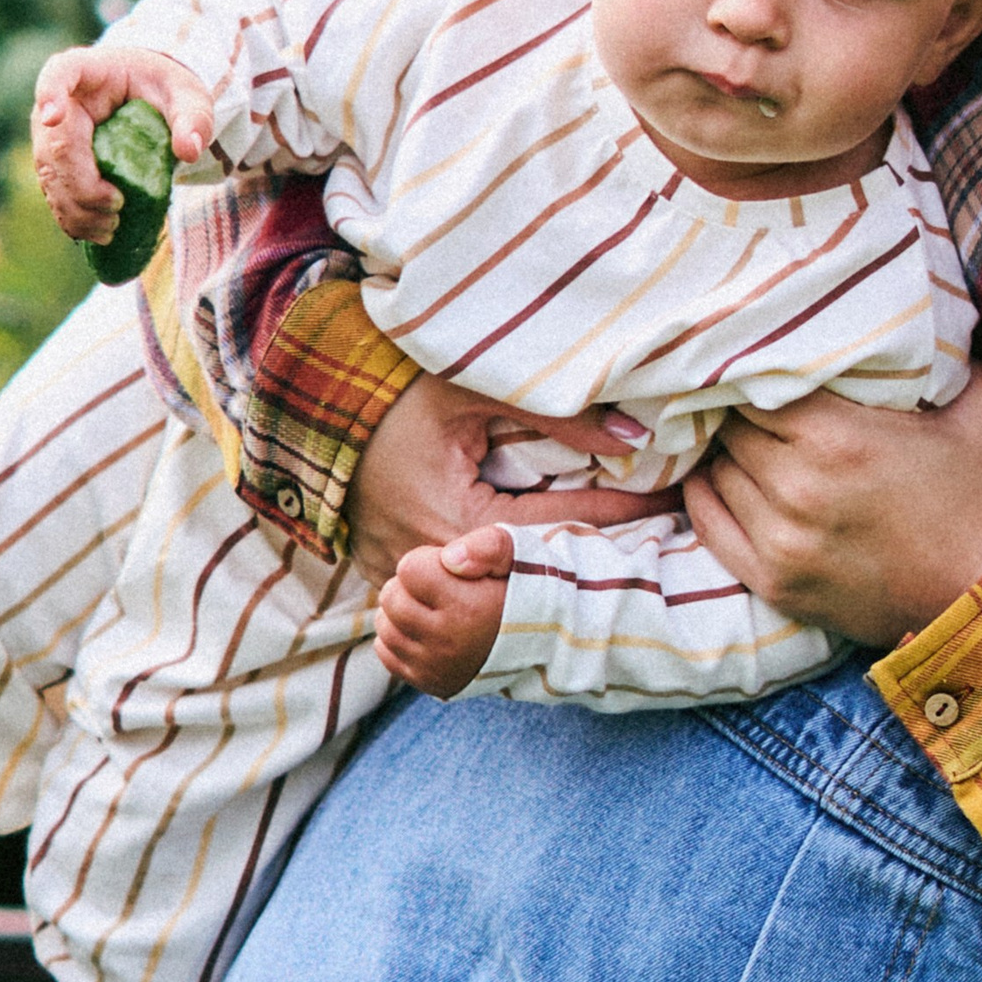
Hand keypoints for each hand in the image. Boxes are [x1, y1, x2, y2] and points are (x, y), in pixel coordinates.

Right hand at [32, 44, 217, 239]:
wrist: (149, 100)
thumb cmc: (164, 89)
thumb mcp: (187, 95)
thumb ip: (193, 117)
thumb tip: (189, 151)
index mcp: (88, 71)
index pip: (59, 72)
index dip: (50, 92)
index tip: (53, 117)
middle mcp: (61, 104)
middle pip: (54, 145)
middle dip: (79, 184)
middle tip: (116, 208)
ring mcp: (52, 137)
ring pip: (50, 177)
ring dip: (75, 209)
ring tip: (111, 229)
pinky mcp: (58, 167)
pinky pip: (56, 195)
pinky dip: (73, 218)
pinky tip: (97, 234)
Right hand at [343, 374, 673, 591]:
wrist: (312, 412)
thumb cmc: (391, 395)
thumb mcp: (472, 396)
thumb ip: (555, 419)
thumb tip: (635, 440)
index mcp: (453, 525)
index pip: (559, 525)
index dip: (618, 510)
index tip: (669, 498)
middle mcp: (434, 569)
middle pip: (537, 569)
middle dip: (597, 548)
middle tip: (659, 524)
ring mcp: (412, 583)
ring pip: (503, 585)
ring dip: (555, 565)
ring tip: (618, 544)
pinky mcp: (399, 581)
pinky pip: (466, 586)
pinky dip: (508, 571)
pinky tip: (552, 555)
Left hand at [375, 524, 514, 697]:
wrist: (540, 641)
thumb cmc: (520, 589)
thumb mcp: (517, 555)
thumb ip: (488, 546)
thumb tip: (450, 557)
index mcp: (468, 608)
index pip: (409, 568)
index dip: (427, 561)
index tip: (450, 570)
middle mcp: (447, 642)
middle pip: (391, 597)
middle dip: (409, 584)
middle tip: (438, 587)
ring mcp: (435, 667)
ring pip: (385, 625)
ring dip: (401, 610)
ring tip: (432, 607)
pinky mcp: (428, 683)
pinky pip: (386, 652)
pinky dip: (397, 637)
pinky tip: (424, 629)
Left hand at [684, 373, 981, 648]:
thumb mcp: (981, 404)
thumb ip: (937, 353)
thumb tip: (905, 313)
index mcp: (838, 437)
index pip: (753, 382)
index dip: (760, 369)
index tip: (772, 364)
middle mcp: (798, 489)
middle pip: (732, 426)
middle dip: (747, 410)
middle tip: (767, 402)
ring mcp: (782, 543)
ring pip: (719, 471)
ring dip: (733, 454)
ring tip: (758, 442)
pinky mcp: (777, 584)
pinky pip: (710, 524)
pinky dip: (712, 496)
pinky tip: (731, 480)